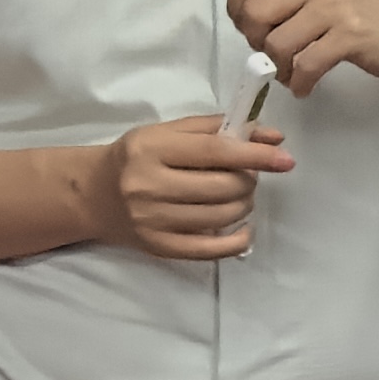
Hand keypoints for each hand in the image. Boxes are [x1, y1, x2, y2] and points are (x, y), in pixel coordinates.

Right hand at [95, 116, 297, 261]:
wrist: (92, 194)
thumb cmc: (138, 157)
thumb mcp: (169, 132)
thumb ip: (219, 129)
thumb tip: (273, 137)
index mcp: (151, 149)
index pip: (215, 152)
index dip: (256, 155)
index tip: (286, 159)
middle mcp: (147, 186)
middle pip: (223, 187)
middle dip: (248, 180)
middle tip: (246, 176)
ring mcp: (151, 220)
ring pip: (222, 216)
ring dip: (244, 205)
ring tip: (236, 196)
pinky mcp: (157, 247)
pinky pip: (210, 250)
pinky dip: (237, 240)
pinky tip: (241, 228)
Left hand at [230, 0, 378, 95]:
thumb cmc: (368, 15)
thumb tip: (245, 19)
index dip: (238, 9)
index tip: (255, 29)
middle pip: (255, 12)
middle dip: (256, 43)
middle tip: (275, 54)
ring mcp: (337, 4)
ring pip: (277, 43)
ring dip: (280, 68)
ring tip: (293, 73)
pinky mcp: (352, 35)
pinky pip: (305, 65)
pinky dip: (299, 83)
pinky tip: (306, 86)